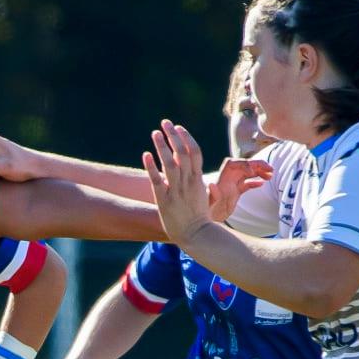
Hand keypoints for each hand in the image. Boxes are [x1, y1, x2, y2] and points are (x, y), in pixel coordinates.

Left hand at [142, 120, 214, 244]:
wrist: (195, 235)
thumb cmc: (202, 219)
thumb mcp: (209, 200)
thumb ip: (210, 189)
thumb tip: (212, 183)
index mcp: (199, 180)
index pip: (195, 152)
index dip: (186, 137)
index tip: (178, 127)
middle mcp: (188, 182)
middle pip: (182, 152)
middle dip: (173, 135)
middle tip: (164, 123)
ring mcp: (176, 190)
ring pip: (169, 163)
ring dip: (162, 146)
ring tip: (155, 133)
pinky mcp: (164, 199)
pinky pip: (156, 180)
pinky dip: (151, 166)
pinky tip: (145, 154)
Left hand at [207, 156, 273, 224]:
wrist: (204, 222)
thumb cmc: (205, 213)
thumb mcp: (209, 205)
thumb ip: (212, 196)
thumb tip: (211, 185)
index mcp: (221, 179)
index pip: (232, 164)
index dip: (243, 164)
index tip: (252, 172)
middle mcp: (226, 180)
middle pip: (243, 166)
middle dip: (256, 165)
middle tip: (270, 168)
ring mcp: (231, 186)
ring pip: (247, 174)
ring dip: (259, 172)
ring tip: (270, 175)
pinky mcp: (235, 193)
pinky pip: (246, 184)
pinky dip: (255, 183)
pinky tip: (262, 184)